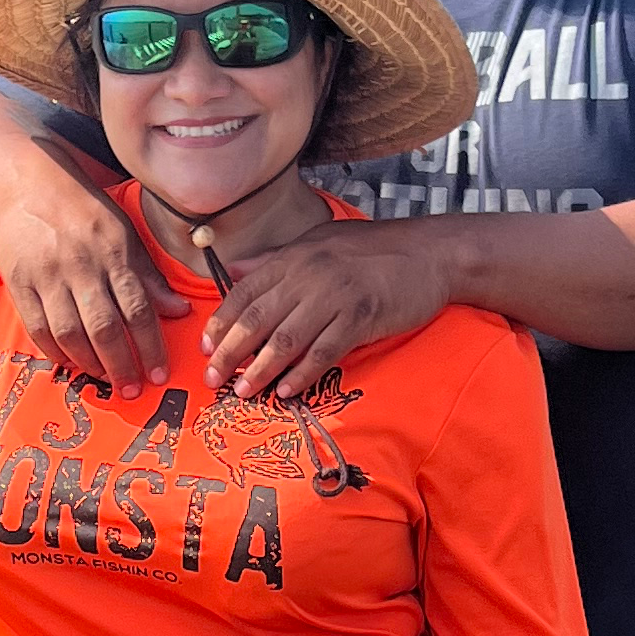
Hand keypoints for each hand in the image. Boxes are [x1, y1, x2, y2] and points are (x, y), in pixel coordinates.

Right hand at [0, 158, 190, 394]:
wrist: (27, 184)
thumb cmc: (84, 212)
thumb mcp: (124, 234)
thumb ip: (149, 276)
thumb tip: (180, 311)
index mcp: (113, 251)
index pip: (138, 308)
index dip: (150, 345)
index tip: (158, 373)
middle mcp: (81, 265)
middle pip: (104, 327)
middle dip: (121, 364)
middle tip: (131, 389)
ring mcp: (47, 276)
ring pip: (70, 333)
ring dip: (89, 363)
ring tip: (104, 378)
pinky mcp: (19, 283)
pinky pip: (38, 329)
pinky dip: (56, 352)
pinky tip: (71, 363)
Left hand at [203, 225, 455, 401]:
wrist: (430, 253)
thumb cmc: (373, 251)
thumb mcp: (318, 243)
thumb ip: (274, 261)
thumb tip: (231, 269)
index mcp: (295, 257)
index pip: (245, 291)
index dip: (221, 322)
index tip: (205, 349)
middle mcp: (309, 274)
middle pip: (258, 319)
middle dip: (231, 353)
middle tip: (214, 380)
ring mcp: (335, 295)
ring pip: (286, 339)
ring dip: (261, 369)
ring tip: (243, 392)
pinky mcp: (361, 317)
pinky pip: (324, 351)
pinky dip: (303, 374)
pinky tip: (287, 391)